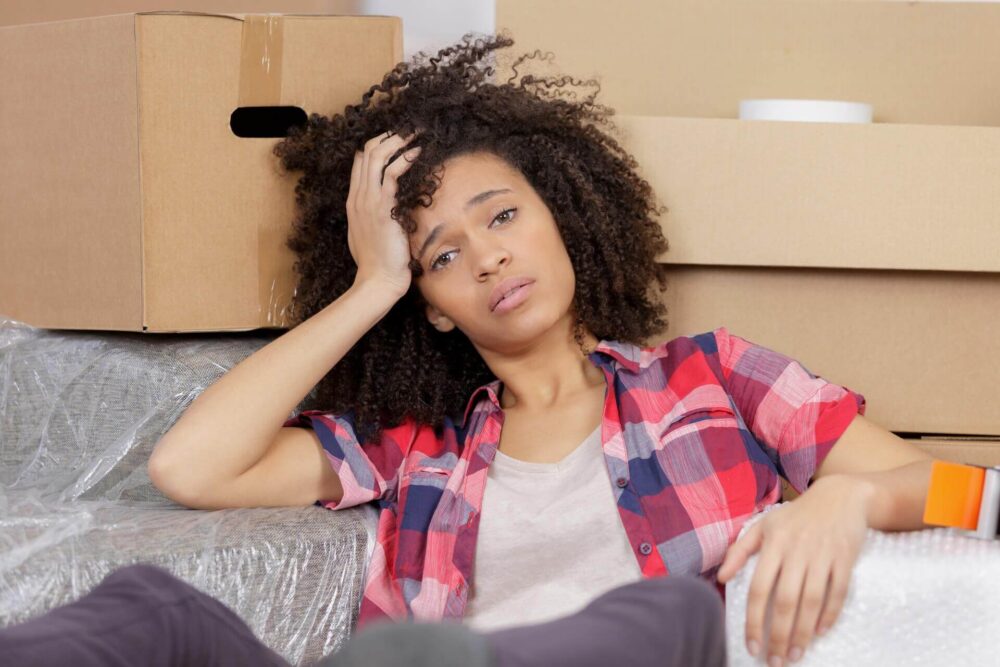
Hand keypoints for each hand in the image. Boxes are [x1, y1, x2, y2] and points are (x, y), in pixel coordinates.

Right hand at [346, 130, 421, 294]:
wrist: (378, 280)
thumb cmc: (379, 262)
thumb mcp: (371, 234)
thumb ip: (374, 217)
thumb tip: (387, 210)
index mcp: (354, 201)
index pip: (360, 162)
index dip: (377, 145)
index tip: (397, 139)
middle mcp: (358, 196)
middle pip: (367, 152)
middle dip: (389, 136)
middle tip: (409, 130)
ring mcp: (368, 200)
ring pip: (377, 156)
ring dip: (398, 140)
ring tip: (416, 133)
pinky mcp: (382, 207)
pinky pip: (392, 172)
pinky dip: (405, 158)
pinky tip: (418, 152)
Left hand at [715, 476, 873, 665]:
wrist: (840, 496)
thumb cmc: (796, 515)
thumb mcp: (763, 526)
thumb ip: (739, 551)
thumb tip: (722, 579)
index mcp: (773, 544)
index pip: (759, 589)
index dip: (754, 620)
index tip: (752, 646)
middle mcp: (797, 551)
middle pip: (786, 601)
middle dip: (779, 635)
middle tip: (776, 661)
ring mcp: (823, 556)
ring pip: (812, 602)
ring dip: (804, 633)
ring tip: (796, 655)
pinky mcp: (846, 559)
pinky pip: (838, 593)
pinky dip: (830, 615)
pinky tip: (820, 633)